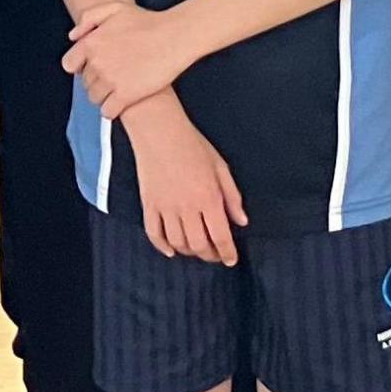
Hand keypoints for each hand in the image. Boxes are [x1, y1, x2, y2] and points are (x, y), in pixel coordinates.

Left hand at [65, 0, 197, 122]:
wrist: (175, 36)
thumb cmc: (148, 22)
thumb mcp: (115, 8)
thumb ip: (89, 18)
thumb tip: (73, 37)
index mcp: (91, 43)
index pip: (69, 65)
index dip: (81, 67)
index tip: (94, 66)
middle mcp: (97, 63)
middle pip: (85, 83)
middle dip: (97, 80)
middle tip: (115, 74)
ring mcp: (110, 80)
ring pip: (94, 98)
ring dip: (104, 96)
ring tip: (119, 87)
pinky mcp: (126, 96)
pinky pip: (107, 111)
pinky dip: (113, 109)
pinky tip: (123, 101)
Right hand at [123, 97, 245, 265]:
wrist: (159, 131)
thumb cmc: (193, 145)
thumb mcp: (220, 167)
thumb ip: (232, 197)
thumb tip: (241, 221)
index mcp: (208, 197)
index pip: (220, 236)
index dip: (227, 252)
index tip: (230, 260)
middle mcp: (187, 207)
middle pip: (199, 244)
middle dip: (210, 255)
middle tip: (215, 255)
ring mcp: (165, 207)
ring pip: (178, 243)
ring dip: (189, 252)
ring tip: (196, 250)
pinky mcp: (148, 205)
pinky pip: (154, 234)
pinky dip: (162, 246)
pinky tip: (171, 250)